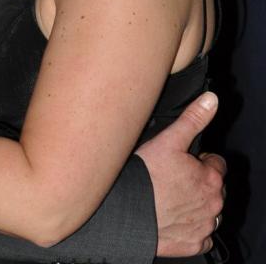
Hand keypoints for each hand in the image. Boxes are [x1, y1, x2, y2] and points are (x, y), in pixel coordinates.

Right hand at [135, 92, 225, 256]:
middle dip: (197, 182)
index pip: (215, 163)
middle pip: (213, 188)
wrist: (128, 212)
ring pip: (207, 210)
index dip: (198, 159)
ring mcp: (204, 225)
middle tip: (171, 177)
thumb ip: (193, 119)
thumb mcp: (168, 140)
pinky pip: (199, 234)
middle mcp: (213, 204)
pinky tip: (170, 216)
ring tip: (168, 195)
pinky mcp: (193, 243)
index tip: (179, 161)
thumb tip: (212, 99)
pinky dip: (189, 226)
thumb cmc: (146, 176)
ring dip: (194, 204)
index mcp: (210, 177)